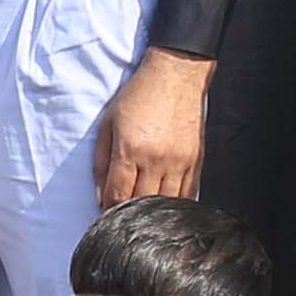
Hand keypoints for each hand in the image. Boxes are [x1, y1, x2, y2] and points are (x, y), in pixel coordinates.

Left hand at [91, 49, 212, 206]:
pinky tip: (165, 208)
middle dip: (128, 214)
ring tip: (142, 216)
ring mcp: (178, 162)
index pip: (118, 194)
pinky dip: (174, 205)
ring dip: (152, 212)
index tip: (105, 216)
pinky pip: (187, 194)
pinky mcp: (195, 160)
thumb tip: (99, 195)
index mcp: (130, 149)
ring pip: (165, 203)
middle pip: (141, 203)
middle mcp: (156, 159)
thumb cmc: (139, 95)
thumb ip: (101, 161)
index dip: (109, 210)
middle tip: (121, 220)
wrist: (175, 74)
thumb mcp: (108, 123)